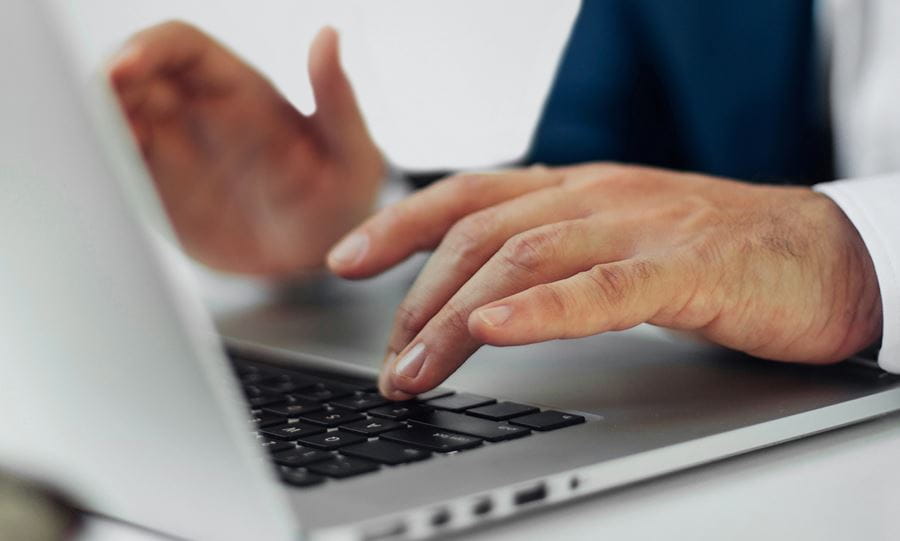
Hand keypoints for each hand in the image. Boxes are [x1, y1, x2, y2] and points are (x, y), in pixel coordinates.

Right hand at [109, 22, 382, 274]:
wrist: (316, 263)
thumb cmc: (339, 202)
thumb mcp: (352, 155)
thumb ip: (338, 99)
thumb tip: (330, 34)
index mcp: (239, 92)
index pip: (180, 46)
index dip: (147, 48)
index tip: (126, 69)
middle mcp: (198, 113)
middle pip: (132, 75)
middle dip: (106, 85)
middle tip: (98, 115)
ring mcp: (174, 151)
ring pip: (115, 117)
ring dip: (97, 125)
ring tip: (102, 151)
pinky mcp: (159, 190)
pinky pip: (115, 167)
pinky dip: (100, 165)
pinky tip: (105, 179)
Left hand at [327, 163, 882, 398]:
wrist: (824, 252)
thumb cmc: (716, 251)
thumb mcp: (615, 239)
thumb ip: (555, 253)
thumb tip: (483, 293)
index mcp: (577, 188)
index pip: (468, 194)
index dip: (401, 223)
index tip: (349, 260)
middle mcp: (596, 196)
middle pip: (480, 235)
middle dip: (418, 300)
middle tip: (390, 361)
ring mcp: (640, 227)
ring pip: (525, 260)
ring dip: (457, 318)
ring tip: (416, 369)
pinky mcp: (687, 270)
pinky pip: (602, 287)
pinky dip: (543, 309)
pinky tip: (496, 329)